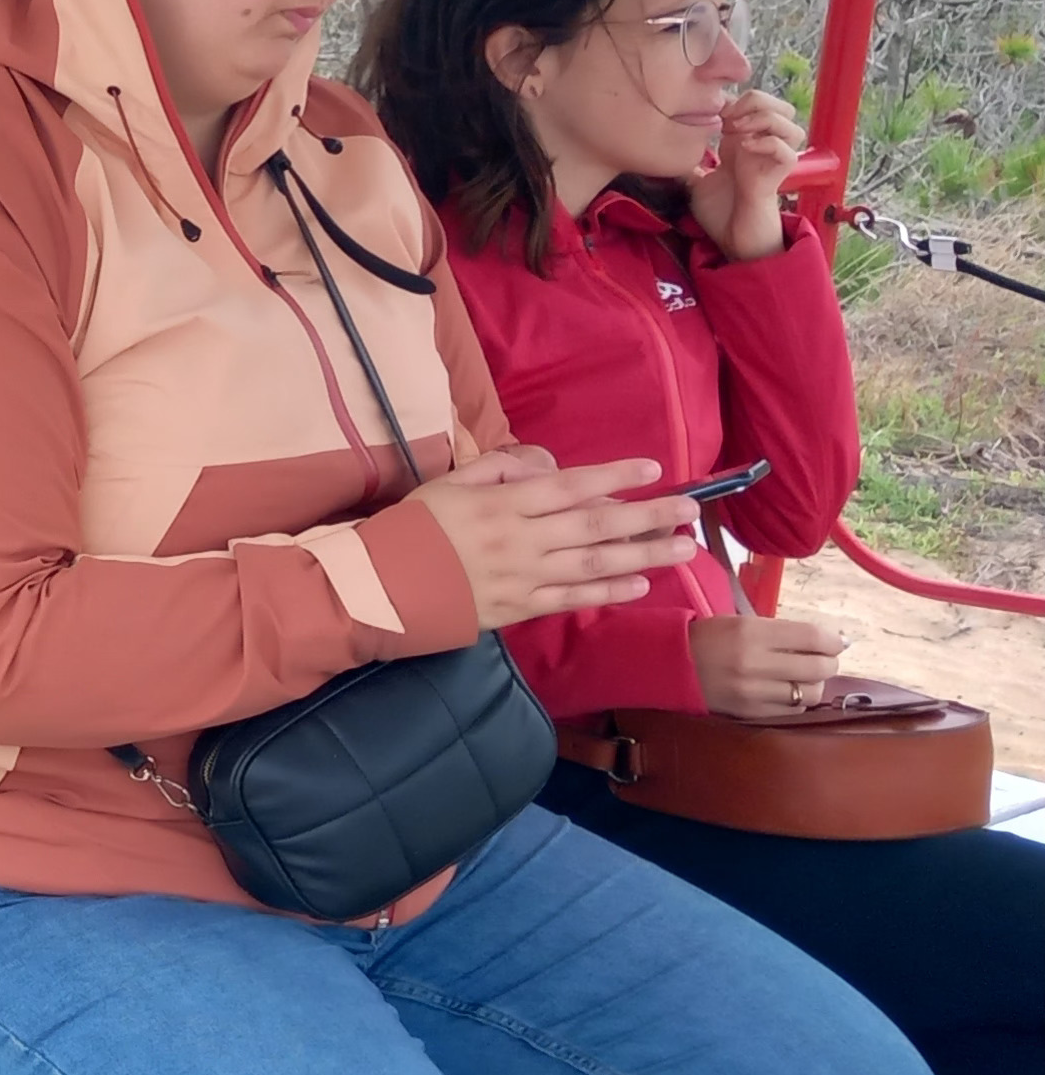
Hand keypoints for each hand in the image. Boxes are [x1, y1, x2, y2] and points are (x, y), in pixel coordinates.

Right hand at [412, 447, 702, 629]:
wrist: (384, 584)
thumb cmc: (415, 528)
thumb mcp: (450, 483)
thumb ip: (499, 468)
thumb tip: (544, 466)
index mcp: (504, 503)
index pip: (570, 485)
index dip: (615, 476)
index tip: (653, 469)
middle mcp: (523, 539)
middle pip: (596, 524)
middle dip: (648, 516)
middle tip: (690, 511)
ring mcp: (525, 576)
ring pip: (596, 563)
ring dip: (644, 555)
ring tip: (682, 548)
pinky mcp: (520, 607)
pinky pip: (573, 598)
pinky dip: (609, 592)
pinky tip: (640, 584)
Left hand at [689, 89, 806, 262]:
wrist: (732, 239)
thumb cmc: (719, 212)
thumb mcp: (694, 180)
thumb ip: (685, 163)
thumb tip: (661, 152)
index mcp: (742, 141)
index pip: (752, 102)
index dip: (733, 98)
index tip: (708, 111)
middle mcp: (761, 145)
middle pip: (778, 104)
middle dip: (753, 101)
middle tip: (727, 118)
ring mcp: (772, 159)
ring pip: (790, 121)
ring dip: (763, 118)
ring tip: (736, 130)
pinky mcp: (779, 175)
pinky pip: (787, 150)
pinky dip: (767, 143)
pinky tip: (744, 148)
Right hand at [690, 611, 848, 718]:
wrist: (667, 665)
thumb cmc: (708, 638)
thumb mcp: (741, 623)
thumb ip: (784, 632)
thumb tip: (833, 641)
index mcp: (750, 632)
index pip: (812, 637)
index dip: (833, 640)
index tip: (837, 641)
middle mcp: (753, 663)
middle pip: (818, 667)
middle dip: (828, 663)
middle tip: (823, 659)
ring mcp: (752, 692)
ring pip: (810, 693)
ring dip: (814, 684)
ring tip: (803, 676)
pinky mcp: (749, 712)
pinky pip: (792, 710)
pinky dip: (796, 701)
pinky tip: (786, 691)